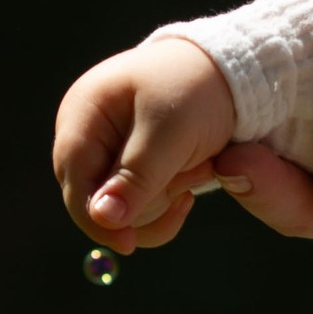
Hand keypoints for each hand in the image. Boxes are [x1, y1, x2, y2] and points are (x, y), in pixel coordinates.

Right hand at [52, 39, 239, 251]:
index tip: (129, 245)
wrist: (237, 68)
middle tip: (193, 171)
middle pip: (97, 199)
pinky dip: (166, 199)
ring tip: (200, 165)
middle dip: (147, 199)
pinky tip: (192, 182)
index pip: (76, 182)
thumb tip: (101, 219)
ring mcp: (109, 147)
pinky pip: (138, 201)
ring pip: (120, 206)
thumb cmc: (200, 88)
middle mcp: (88, 132)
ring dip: (163, 196)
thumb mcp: (172, 131)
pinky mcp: (134, 162)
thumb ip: (136, 177)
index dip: (97, 218)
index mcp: (83, 114)